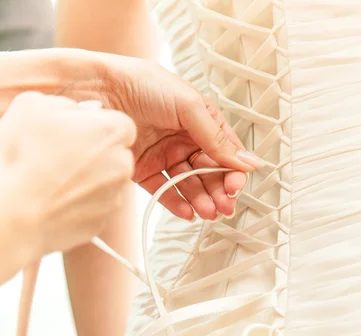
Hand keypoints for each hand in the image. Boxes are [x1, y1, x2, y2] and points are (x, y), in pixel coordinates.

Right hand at [0, 92, 135, 262]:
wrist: (17, 211)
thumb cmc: (23, 158)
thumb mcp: (33, 106)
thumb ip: (64, 103)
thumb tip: (75, 112)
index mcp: (112, 131)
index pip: (120, 124)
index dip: (97, 127)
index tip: (78, 133)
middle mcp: (122, 165)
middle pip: (117, 154)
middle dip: (96, 153)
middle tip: (62, 155)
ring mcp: (115, 196)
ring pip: (108, 181)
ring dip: (89, 178)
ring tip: (56, 178)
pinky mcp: (103, 220)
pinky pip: (96, 205)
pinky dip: (82, 201)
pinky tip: (58, 197)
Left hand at [96, 57, 263, 220]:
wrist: (100, 89)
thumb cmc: (145, 85)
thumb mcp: (189, 106)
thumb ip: (217, 138)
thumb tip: (248, 163)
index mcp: (201, 121)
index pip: (225, 152)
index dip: (233, 171)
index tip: (235, 187)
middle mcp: (184, 140)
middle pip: (209, 172)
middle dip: (219, 191)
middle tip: (225, 207)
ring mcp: (164, 156)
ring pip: (189, 185)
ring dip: (201, 200)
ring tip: (208, 212)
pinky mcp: (143, 170)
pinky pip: (164, 191)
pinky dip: (177, 203)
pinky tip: (188, 212)